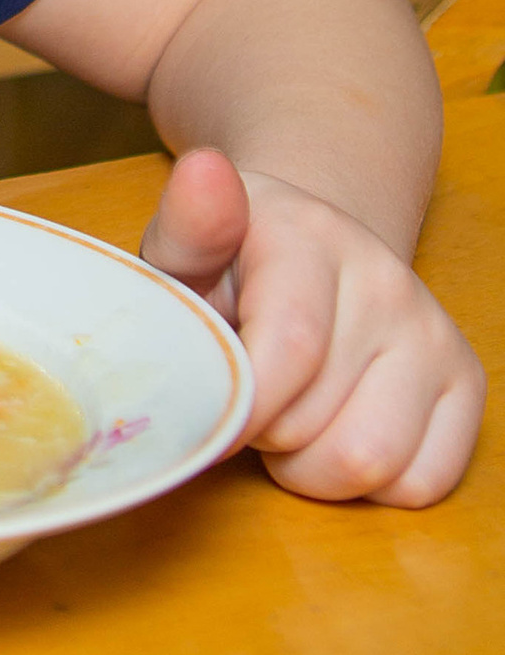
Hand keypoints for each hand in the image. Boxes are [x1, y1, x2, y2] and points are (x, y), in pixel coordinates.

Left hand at [143, 148, 484, 505]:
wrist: (313, 246)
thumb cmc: (234, 264)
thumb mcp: (186, 244)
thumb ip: (187, 226)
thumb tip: (205, 170)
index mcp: (310, 238)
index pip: (290, 350)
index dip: (241, 410)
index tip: (207, 417)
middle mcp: (386, 280)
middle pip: (322, 426)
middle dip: (267, 438)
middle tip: (249, 402)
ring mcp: (433, 332)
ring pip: (373, 463)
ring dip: (313, 469)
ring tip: (289, 420)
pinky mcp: (467, 381)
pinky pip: (421, 483)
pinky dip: (370, 483)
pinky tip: (338, 430)